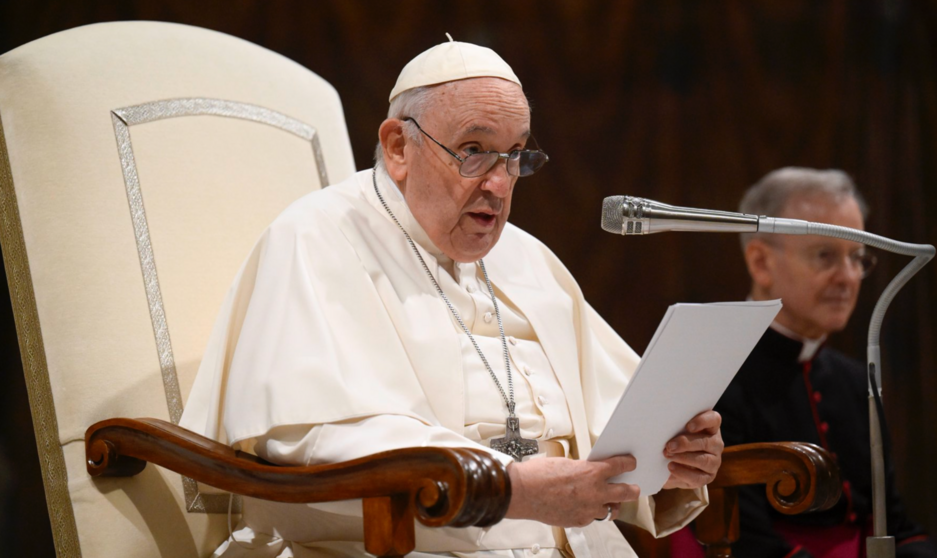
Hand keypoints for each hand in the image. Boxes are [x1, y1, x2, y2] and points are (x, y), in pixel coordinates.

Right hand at [505, 455, 639, 526]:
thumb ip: (582, 469)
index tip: (631, 464)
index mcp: (592, 473)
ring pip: (610, 510)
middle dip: (632, 489)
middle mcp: (595, 492)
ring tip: (607, 501)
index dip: (628, 464)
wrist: (523, 492)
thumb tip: (589, 473)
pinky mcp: (579, 521)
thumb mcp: (566, 463)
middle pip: (626, 492)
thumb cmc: (538, 475)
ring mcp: (588, 509)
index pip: (620, 466)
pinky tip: (583, 507)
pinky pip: (592, 518)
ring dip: (610, 504)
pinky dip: (590, 512)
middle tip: (634, 488)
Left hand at [662, 410, 722, 489]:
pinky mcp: (708, 476)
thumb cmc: (673, 442)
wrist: (671, 465)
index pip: (714, 420)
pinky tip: (671, 467)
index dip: (703, 421)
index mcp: (709, 428)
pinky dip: (684, 473)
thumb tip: (659, 429)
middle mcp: (715, 443)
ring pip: (705, 460)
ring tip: (668, 456)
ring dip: (684, 458)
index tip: (688, 426)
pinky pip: (699, 477)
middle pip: (707, 442)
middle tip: (669, 446)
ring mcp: (714, 461)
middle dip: (686, 444)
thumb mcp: (673, 433)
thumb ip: (672, 429)